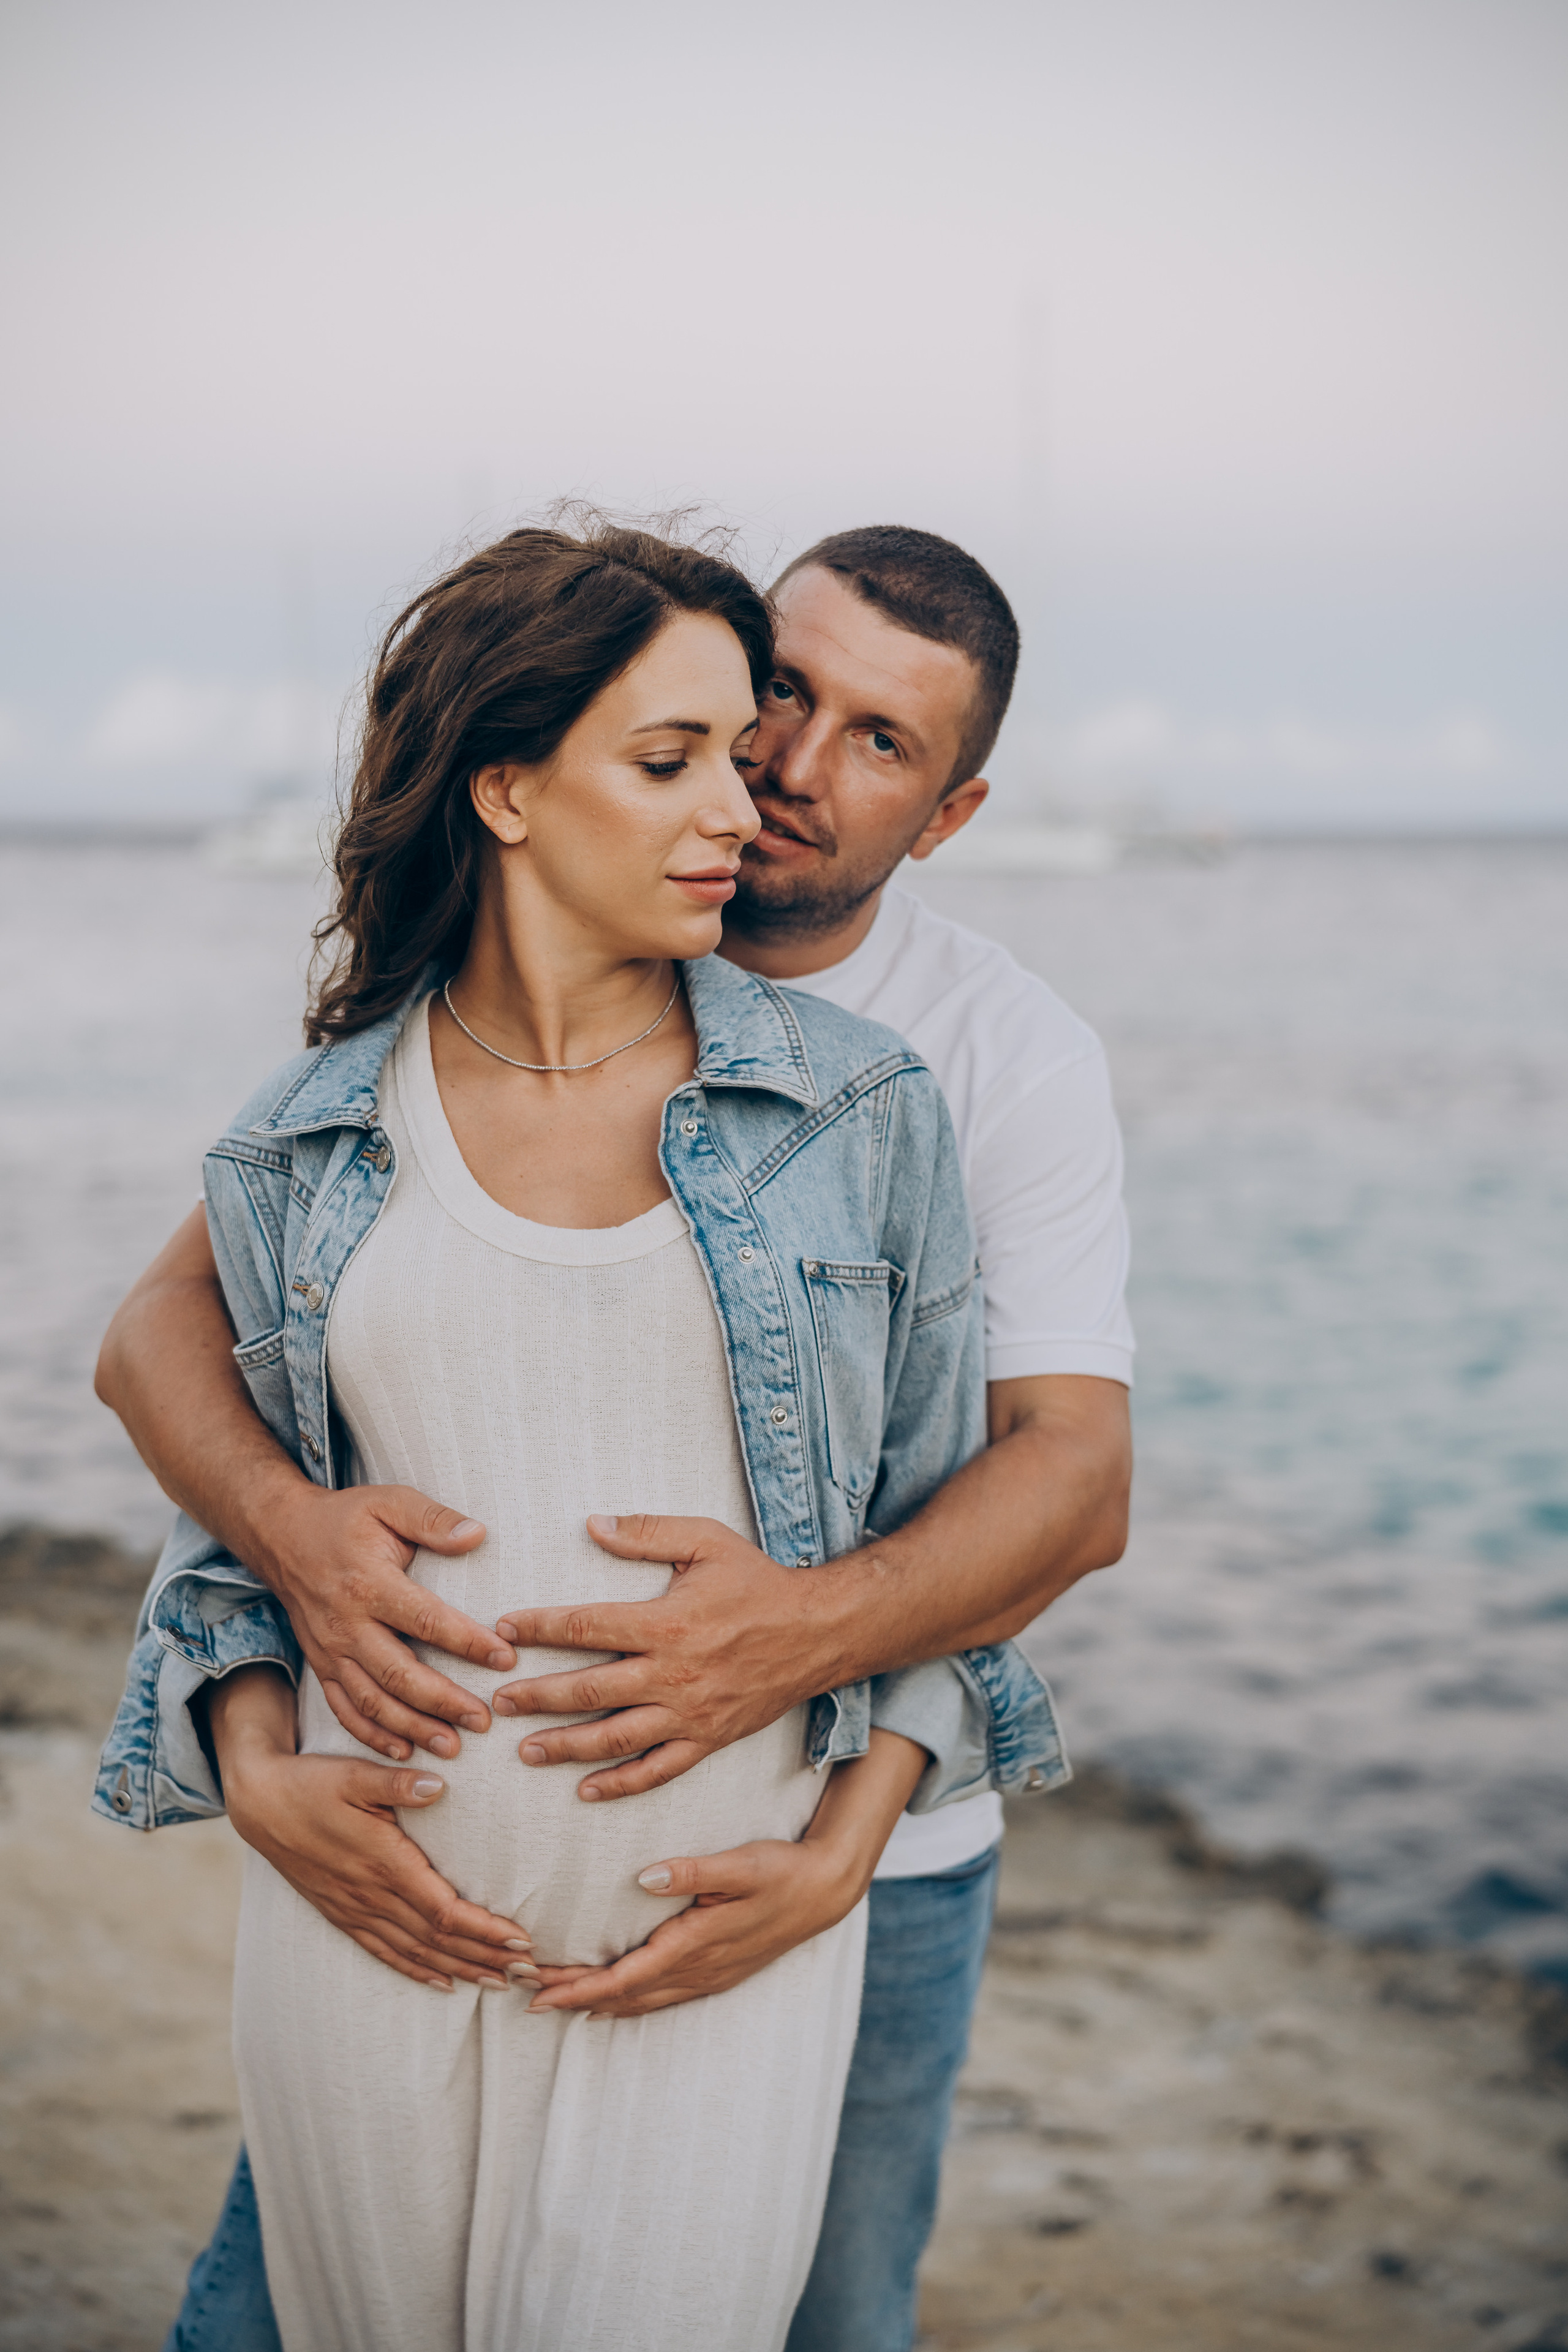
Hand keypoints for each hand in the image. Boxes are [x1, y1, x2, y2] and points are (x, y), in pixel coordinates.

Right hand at [214, 1673, 536, 1992]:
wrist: (259, 1803)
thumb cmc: (311, 1783)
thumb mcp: (354, 1774)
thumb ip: (397, 1784)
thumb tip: (438, 1786)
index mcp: (383, 1863)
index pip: (443, 1910)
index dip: (484, 1930)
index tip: (521, 1940)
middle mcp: (371, 1895)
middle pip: (438, 1940)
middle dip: (486, 1958)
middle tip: (531, 1973)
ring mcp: (355, 1909)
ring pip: (415, 1952)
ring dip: (460, 1969)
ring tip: (501, 1982)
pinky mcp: (341, 1914)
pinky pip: (384, 1952)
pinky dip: (417, 1970)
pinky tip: (443, 1982)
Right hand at [259, 1483, 516, 1762]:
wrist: (281, 1535)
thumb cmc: (345, 1518)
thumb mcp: (388, 1502)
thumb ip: (432, 1518)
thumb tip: (478, 1534)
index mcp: (369, 1584)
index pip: (426, 1620)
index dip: (467, 1642)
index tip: (505, 1658)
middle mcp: (346, 1625)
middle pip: (399, 1674)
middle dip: (443, 1702)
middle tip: (483, 1721)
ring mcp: (330, 1650)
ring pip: (372, 1701)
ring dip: (412, 1728)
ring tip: (452, 1746)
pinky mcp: (320, 1665)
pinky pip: (344, 1709)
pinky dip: (372, 1735)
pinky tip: (403, 1751)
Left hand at [492, 1515, 839, 1800]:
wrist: (819, 1631)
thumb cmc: (758, 1581)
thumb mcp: (706, 1540)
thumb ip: (647, 1532)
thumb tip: (593, 1524)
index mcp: (665, 1622)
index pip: (585, 1627)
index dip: (539, 1628)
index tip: (503, 1631)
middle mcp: (672, 1673)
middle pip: (588, 1690)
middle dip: (537, 1697)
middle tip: (496, 1703)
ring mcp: (689, 1713)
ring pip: (615, 1738)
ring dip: (566, 1747)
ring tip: (525, 1751)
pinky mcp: (708, 1739)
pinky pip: (657, 1770)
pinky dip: (620, 1784)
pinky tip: (586, 1789)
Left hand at [526, 1727, 925, 2015]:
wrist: (825, 1892)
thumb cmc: (781, 1870)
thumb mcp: (741, 1863)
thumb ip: (695, 1871)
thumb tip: (646, 1877)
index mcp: (696, 1944)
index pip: (625, 1976)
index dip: (579, 1987)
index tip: (538, 1992)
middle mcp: (698, 1969)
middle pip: (625, 1996)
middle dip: (574, 1999)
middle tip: (525, 1998)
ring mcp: (709, 1976)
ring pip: (642, 2002)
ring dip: (598, 2002)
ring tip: (556, 2002)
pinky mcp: (717, 1973)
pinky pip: (663, 1998)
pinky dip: (630, 2001)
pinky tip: (613, 2000)